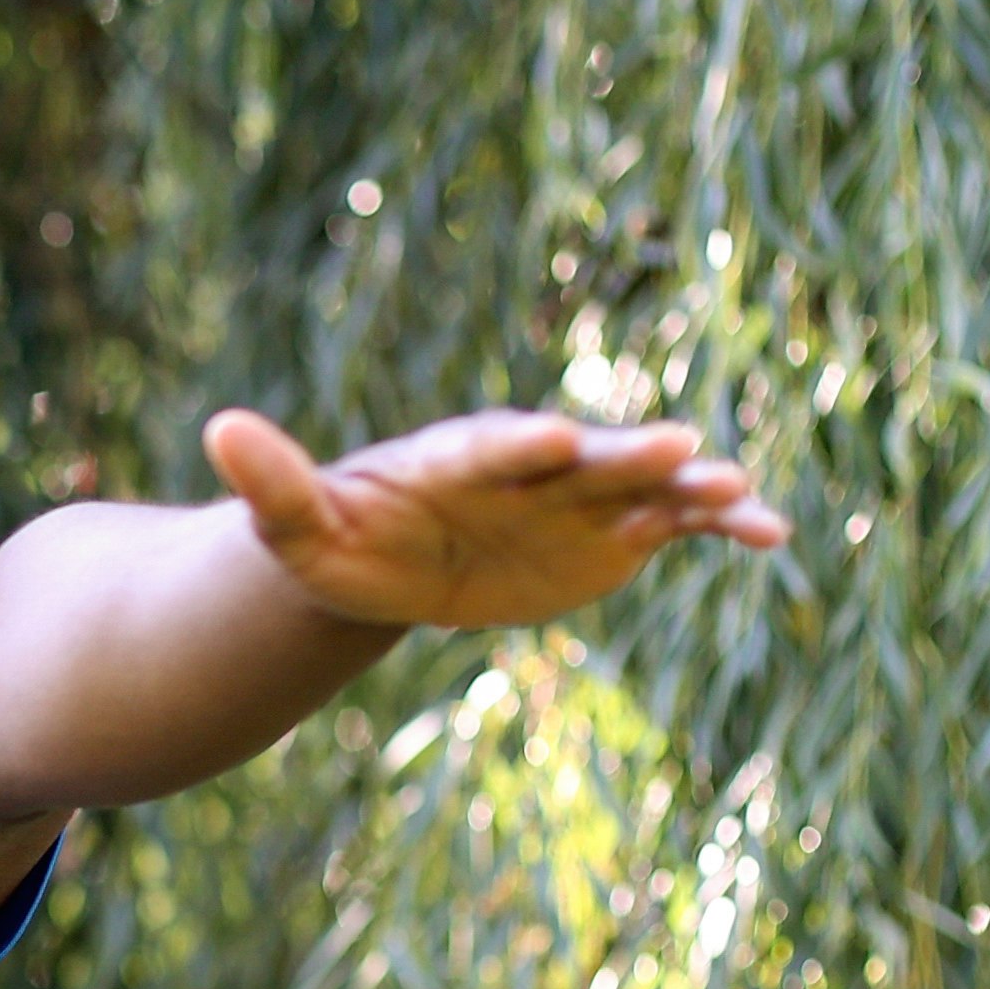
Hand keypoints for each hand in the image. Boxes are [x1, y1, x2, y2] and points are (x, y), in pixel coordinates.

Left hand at [203, 404, 788, 631]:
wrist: (385, 561)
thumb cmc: (336, 538)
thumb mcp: (294, 524)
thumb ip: (271, 482)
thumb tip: (216, 428)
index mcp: (456, 458)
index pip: (490, 448)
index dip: (520, 446)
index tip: (553, 442)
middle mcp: (528, 467)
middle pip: (582, 458)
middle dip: (627, 454)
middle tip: (681, 448)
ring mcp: (576, 497)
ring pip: (641, 486)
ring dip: (689, 488)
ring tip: (742, 494)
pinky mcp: (610, 532)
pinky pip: (674, 524)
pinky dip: (721, 527)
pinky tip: (773, 536)